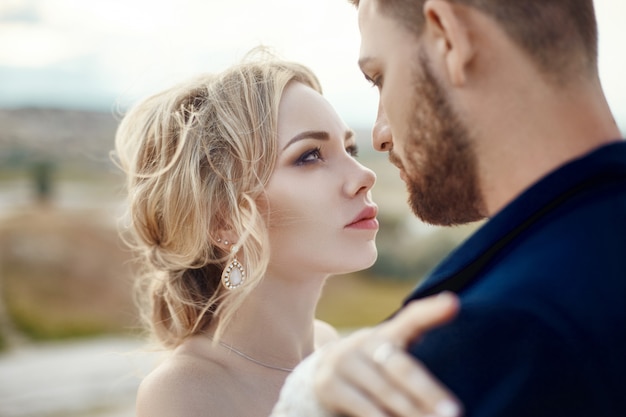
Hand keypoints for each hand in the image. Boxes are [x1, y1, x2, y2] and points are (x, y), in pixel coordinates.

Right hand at [313, 292, 462, 416]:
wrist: (320, 381)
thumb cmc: (371, 377)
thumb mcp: (390, 364)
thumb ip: (412, 372)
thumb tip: (447, 405)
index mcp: (386, 334)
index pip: (411, 320)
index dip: (431, 312)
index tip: (453, 304)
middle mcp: (364, 343)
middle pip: (401, 367)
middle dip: (428, 393)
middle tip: (452, 412)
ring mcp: (343, 362)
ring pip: (385, 392)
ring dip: (411, 412)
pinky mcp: (328, 385)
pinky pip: (363, 408)